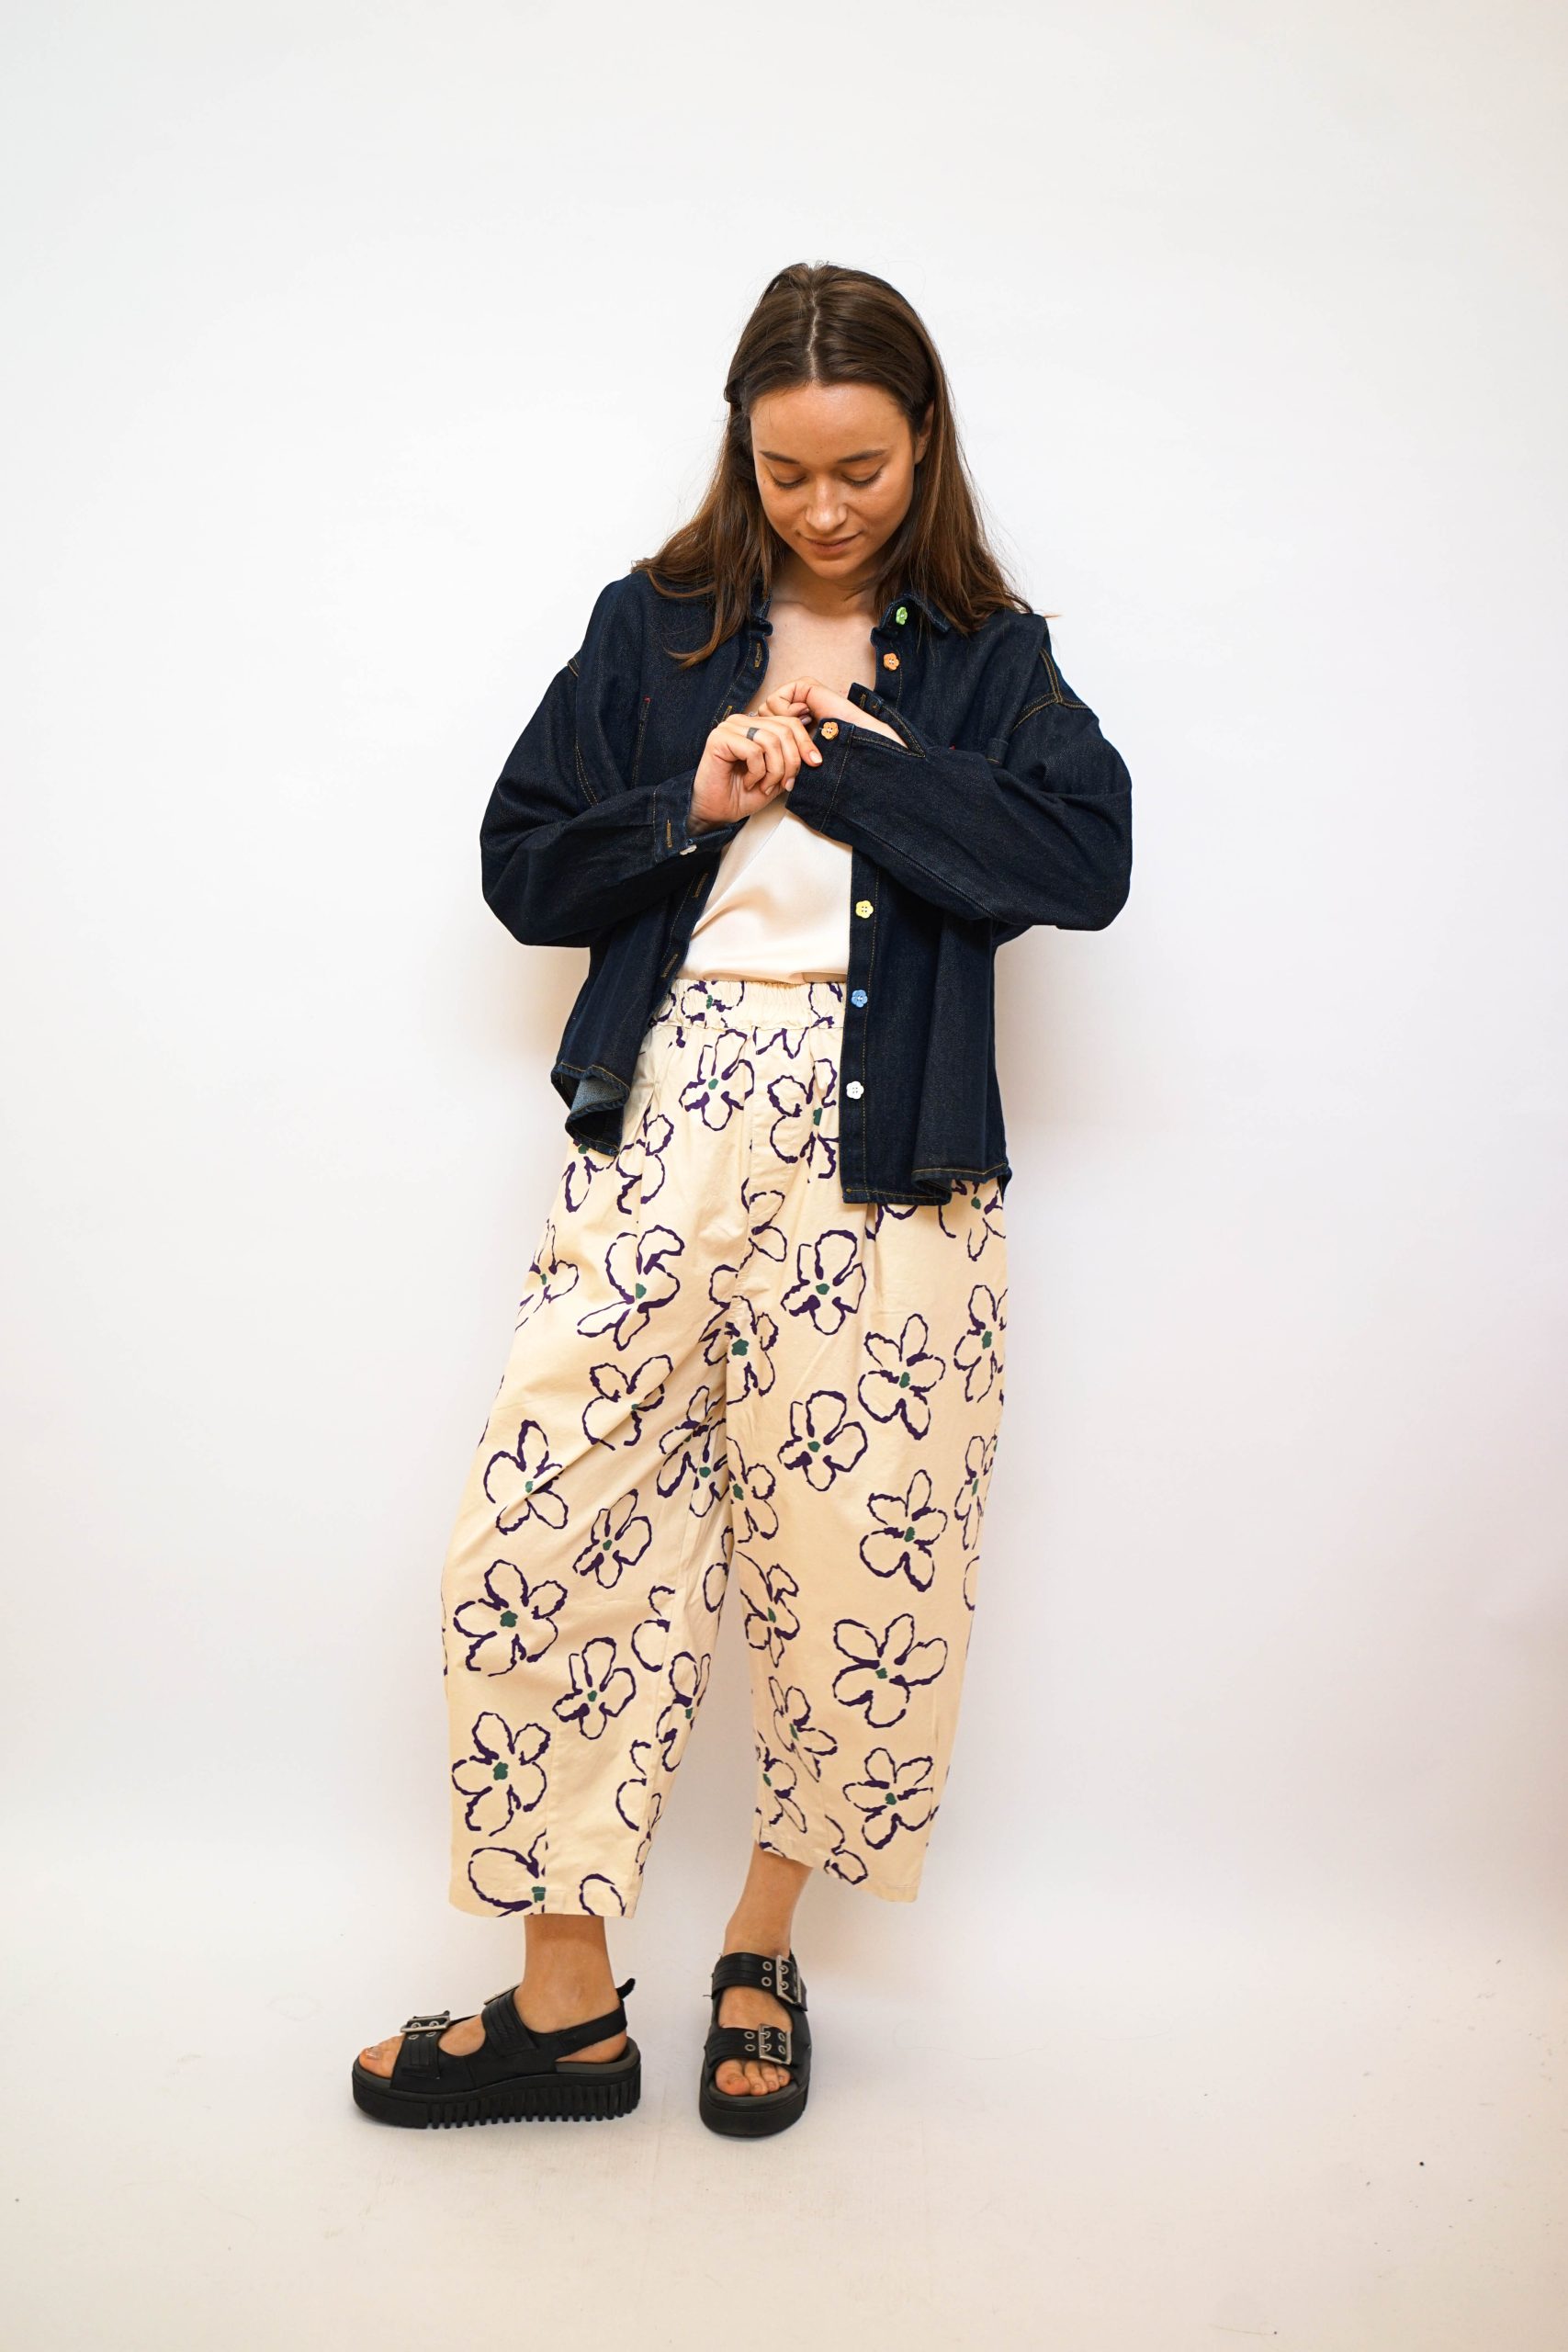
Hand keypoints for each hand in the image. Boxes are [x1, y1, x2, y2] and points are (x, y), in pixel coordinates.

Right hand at [688, 702, 821, 833]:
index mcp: (757, 725)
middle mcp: (743, 721)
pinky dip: (757, 772)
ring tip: (765, 786)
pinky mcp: (719, 738)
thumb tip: (815, 749)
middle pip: (784, 730)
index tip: (815, 763)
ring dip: (774, 770)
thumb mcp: (778, 775)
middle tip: (785, 784)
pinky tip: (748, 783)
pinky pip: (753, 751)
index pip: (791, 722)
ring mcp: (730, 727)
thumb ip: (792, 758)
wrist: (719, 813)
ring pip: (771, 741)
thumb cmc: (745, 795)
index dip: (806, 743)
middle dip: (791, 762)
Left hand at [760, 675, 905, 748]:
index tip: (790, 749)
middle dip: (776, 732)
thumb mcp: (796, 755)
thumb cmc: (829, 757)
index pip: (766, 729)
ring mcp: (798, 695)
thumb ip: (778, 747)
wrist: (853, 746)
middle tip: (797, 737)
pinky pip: (776, 699)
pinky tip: (805, 716)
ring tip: (803, 726)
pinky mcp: (803, 686)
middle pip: (763, 717)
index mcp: (794, 723)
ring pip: (766, 708)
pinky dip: (785, 712)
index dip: (772, 741)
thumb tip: (753, 747)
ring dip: (782, 723)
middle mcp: (795, 707)